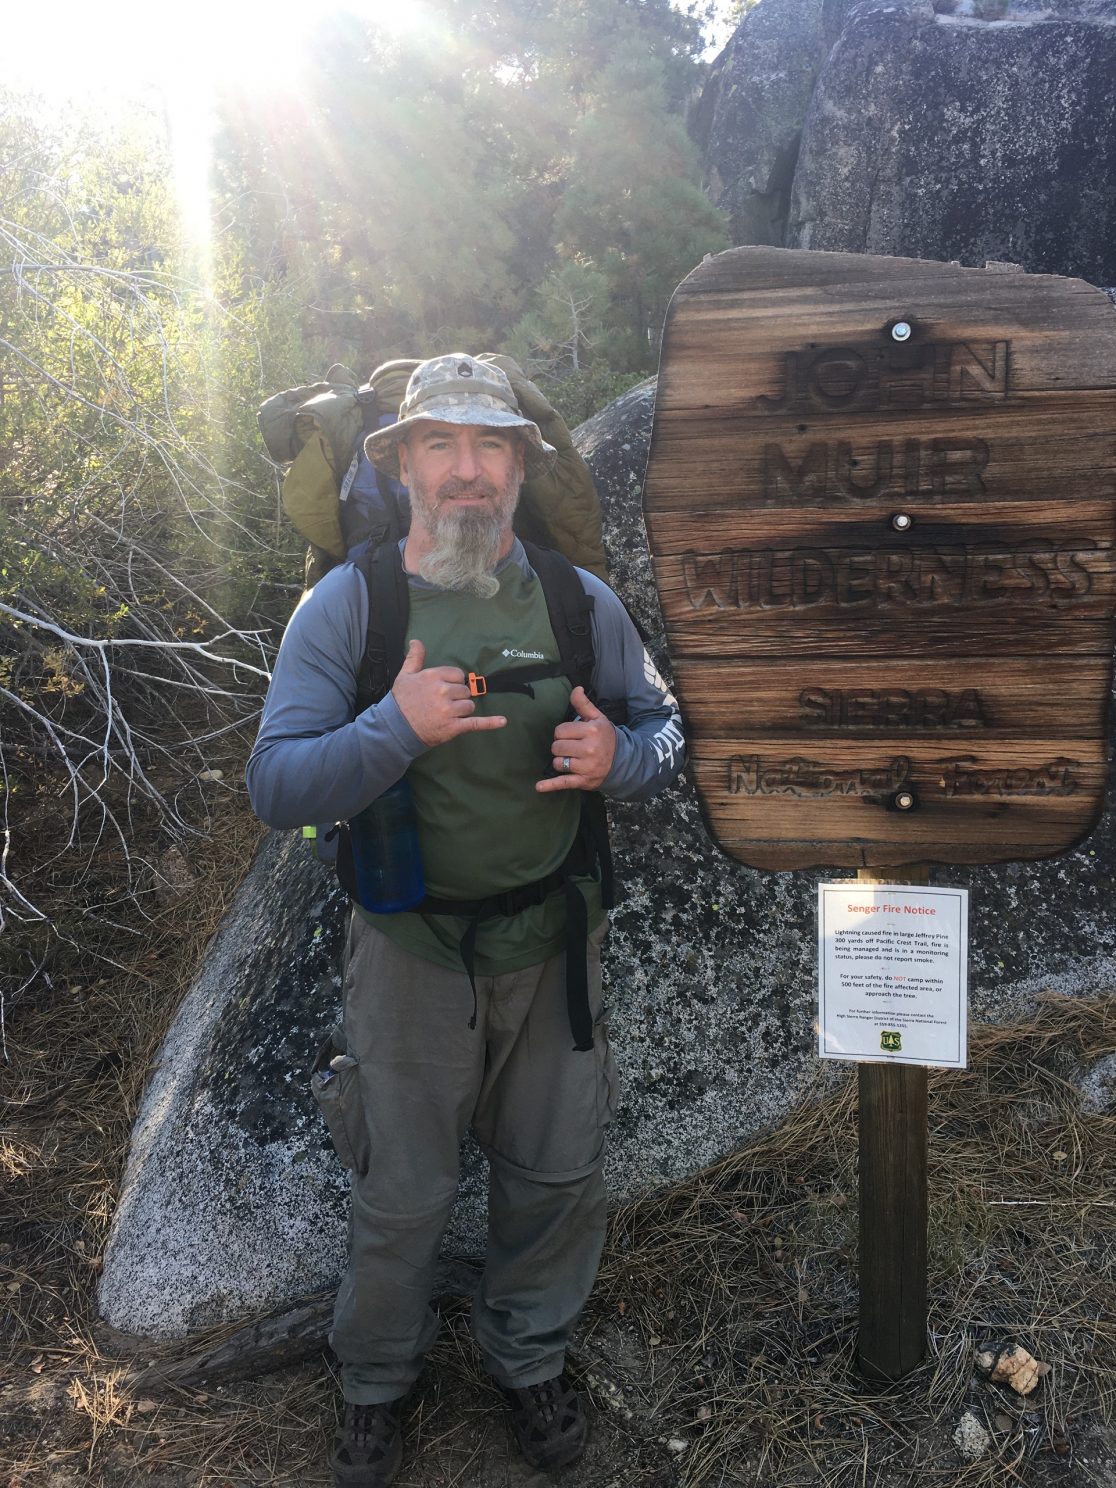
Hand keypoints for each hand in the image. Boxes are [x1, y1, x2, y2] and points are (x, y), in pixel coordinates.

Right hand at [390, 639, 506, 746]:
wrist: (395, 729)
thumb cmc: (400, 702)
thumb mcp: (404, 676)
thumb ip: (414, 658)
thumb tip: (417, 641)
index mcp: (433, 677)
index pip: (457, 675)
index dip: (453, 682)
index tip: (443, 690)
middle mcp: (442, 691)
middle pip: (465, 690)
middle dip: (457, 697)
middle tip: (441, 705)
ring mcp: (449, 710)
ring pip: (469, 706)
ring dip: (462, 710)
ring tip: (446, 716)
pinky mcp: (453, 727)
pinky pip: (476, 723)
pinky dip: (490, 723)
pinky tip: (502, 721)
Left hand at [536, 687, 616, 792]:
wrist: (622, 761)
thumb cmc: (605, 737)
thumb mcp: (597, 718)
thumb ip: (583, 704)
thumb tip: (576, 688)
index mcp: (591, 731)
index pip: (560, 731)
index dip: (563, 733)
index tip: (571, 735)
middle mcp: (589, 749)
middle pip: (556, 747)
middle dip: (560, 747)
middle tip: (571, 747)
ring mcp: (586, 766)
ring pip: (557, 762)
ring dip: (560, 761)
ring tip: (571, 759)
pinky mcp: (583, 781)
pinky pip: (563, 782)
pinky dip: (550, 785)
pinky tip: (539, 787)